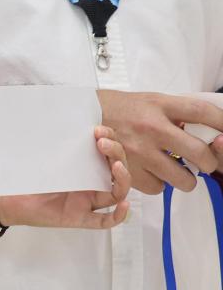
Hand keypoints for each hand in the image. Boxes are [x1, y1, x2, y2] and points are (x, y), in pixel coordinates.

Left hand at [0, 126, 130, 229]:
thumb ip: (59, 142)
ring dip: (122, 179)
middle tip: (103, 143)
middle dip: (116, 153)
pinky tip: (125, 205)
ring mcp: (86, 201)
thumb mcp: (47, 154)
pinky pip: (104, 221)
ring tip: (116, 165)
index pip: (108, 153)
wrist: (9, 196)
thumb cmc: (27, 173)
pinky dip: (118, 215)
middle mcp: (90, 184)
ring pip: (116, 193)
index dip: (111, 141)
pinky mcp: (79, 217)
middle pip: (117, 171)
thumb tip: (65, 117)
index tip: (99, 130)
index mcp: (85, 167)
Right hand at [97, 90, 222, 193]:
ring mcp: (140, 152)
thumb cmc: (118, 109)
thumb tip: (211, 131)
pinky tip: (149, 169)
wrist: (79, 117)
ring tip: (172, 167)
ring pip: (185, 180)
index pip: (203, 112)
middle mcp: (152, 128)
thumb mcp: (150, 101)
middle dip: (207, 162)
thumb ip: (177, 113)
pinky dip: (158, 182)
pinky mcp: (129, 172)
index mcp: (159, 105)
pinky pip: (159, 188)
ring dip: (183, 177)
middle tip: (199, 160)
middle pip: (202, 154)